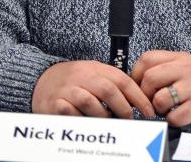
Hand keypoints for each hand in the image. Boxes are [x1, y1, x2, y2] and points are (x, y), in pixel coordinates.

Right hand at [32, 60, 154, 118]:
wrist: (41, 79)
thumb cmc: (73, 81)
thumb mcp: (94, 75)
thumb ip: (113, 85)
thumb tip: (138, 102)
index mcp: (95, 68)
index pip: (122, 80)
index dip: (138, 96)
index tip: (148, 111)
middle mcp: (82, 76)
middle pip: (108, 90)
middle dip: (123, 108)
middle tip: (129, 120)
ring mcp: (67, 89)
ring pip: (90, 103)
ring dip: (103, 116)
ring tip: (107, 122)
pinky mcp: (55, 103)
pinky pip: (71, 114)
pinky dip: (82, 120)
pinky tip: (87, 122)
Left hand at [131, 50, 190, 129]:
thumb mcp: (187, 65)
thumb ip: (167, 66)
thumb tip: (139, 77)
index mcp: (180, 58)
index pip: (148, 59)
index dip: (136, 73)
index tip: (137, 84)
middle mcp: (186, 70)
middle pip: (150, 78)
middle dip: (145, 93)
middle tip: (151, 100)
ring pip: (160, 99)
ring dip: (158, 109)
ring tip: (166, 109)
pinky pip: (174, 116)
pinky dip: (172, 120)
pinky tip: (178, 115)